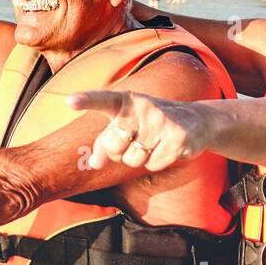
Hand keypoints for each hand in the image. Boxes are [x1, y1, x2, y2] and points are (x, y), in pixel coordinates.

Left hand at [67, 90, 211, 172]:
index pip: (103, 100)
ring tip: (154, 143)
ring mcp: (161, 121)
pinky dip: (158, 162)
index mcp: (126, 101)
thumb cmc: (150, 123)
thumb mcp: (126, 126)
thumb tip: (94, 163)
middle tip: (136, 141)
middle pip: (114, 147)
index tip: (69, 101)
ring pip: (133, 160)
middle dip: (120, 153)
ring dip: (140, 159)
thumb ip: (105, 142)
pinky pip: (153, 164)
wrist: (196, 120)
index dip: (86, 100)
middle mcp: (143, 107)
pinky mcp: (176, 137)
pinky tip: (168, 147)